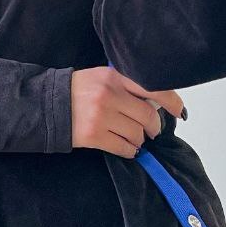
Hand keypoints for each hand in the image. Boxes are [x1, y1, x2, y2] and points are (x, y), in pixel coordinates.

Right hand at [70, 66, 186, 157]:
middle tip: (151, 130)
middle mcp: (110, 94)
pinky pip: (124, 148)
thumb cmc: (78, 91)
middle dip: (153, 127)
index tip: (178, 111)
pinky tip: (125, 147)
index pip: (152, 87)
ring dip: (139, 139)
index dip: (171, 101)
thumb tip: (156, 103)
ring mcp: (101, 115)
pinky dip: (129, 150)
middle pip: (148, 116)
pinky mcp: (94, 135)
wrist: (47, 105)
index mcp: (114, 76)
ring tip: (132, 137)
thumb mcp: (102, 77)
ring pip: (137, 134)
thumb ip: (127, 85)